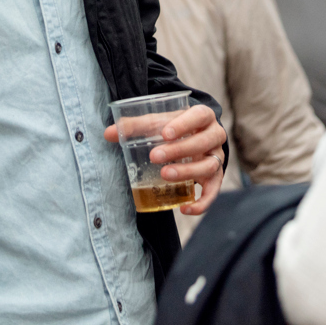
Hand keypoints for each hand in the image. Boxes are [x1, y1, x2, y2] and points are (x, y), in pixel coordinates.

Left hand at [104, 104, 226, 214]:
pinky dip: (201, 203)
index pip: (199, 115)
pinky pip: (213, 192)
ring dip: (187, 172)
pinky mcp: (215, 178)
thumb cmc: (174, 127)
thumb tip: (108, 134)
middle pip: (204, 142)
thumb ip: (135, 125)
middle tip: (155, 156)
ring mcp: (217, 158)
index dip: (184, 124)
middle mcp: (214, 136)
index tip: (165, 133)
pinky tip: (184, 208)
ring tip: (164, 175)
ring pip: (209, 166)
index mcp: (203, 116)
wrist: (193, 137)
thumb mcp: (157, 121)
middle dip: (179, 150)